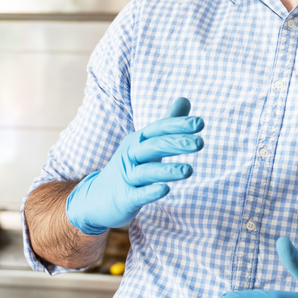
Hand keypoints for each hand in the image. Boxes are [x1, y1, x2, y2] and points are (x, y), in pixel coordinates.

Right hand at [65, 97, 203, 234]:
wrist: (97, 198)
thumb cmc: (129, 166)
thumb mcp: (146, 142)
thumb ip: (168, 123)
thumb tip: (185, 99)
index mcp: (139, 140)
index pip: (159, 129)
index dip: (178, 125)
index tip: (200, 123)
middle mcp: (131, 155)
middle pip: (153, 146)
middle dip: (176, 144)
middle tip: (200, 143)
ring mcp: (127, 177)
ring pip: (147, 172)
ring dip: (168, 170)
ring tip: (189, 170)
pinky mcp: (125, 198)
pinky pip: (138, 195)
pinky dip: (151, 192)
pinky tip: (166, 190)